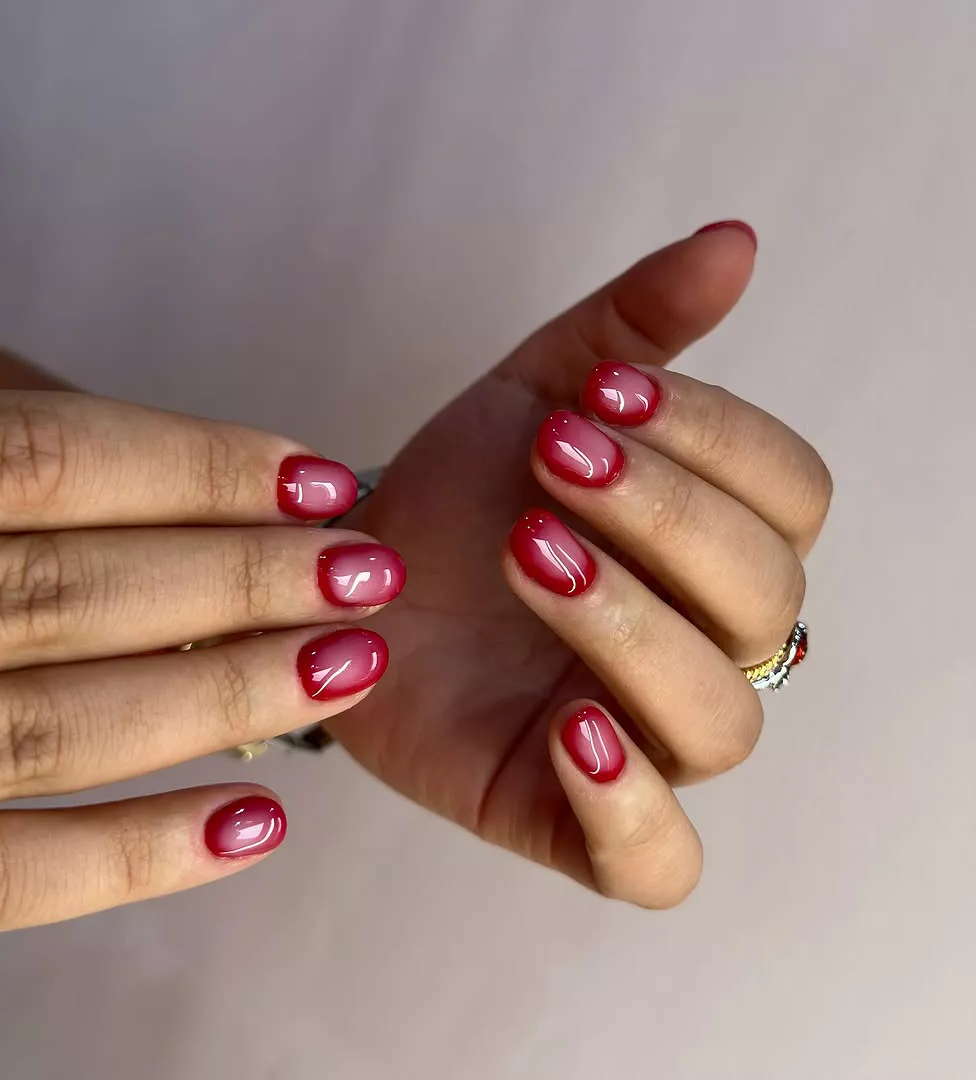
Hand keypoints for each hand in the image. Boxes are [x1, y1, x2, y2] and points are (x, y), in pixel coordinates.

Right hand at [0, 387, 404, 949]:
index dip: (195, 469)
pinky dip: (131, 857)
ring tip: (344, 669)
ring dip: (219, 701)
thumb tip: (122, 412)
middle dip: (238, 584)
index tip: (320, 482)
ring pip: (46, 729)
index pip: (34, 463)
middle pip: (61, 595)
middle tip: (366, 574)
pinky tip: (254, 826)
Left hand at [332, 225, 831, 906]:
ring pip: (720, 716)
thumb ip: (630, 328)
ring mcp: (644, 741)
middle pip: (765, 601)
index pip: (790, 497)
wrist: (343, 583)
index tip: (599, 397)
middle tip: (555, 466)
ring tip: (532, 553)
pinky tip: (569, 730)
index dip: (715, 442)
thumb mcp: (529, 396)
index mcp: (709, 545)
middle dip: (663, 521)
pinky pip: (655, 861)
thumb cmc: (452, 500)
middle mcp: (700, 647)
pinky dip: (630, 809)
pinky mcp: (571, 817)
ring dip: (633, 628)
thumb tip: (736, 241)